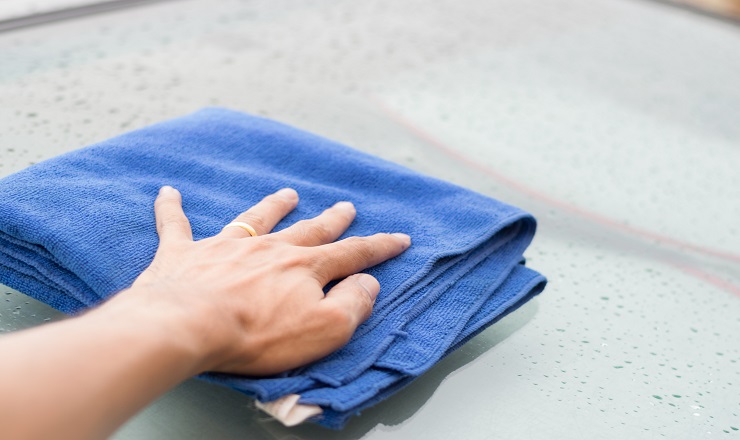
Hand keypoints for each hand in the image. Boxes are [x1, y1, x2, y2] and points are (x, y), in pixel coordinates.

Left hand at [112, 186, 410, 375]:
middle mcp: (269, 248)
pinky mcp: (184, 254)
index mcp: (303, 267)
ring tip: (287, 194)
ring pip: (255, 219)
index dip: (379, 247)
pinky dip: (172, 208)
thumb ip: (353, 303)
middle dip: (332, 220)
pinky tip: (168, 192)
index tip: (400, 237)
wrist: (189, 325)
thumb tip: (366, 282)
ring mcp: (225, 247)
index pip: (351, 253)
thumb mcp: (325, 329)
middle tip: (346, 207)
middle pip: (308, 230)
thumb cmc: (258, 333)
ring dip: (273, 206)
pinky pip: (177, 224)